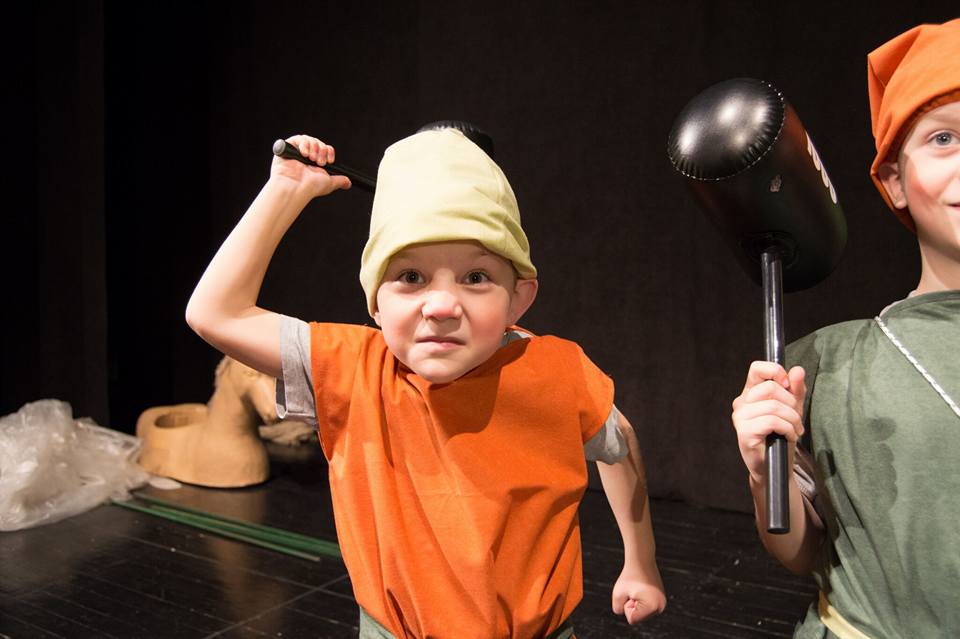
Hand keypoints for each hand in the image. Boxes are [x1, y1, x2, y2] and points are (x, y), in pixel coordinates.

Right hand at [270, 134, 351, 197]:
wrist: (296, 187)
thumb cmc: (310, 186)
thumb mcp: (329, 182)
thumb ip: (339, 180)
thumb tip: (348, 183)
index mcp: (315, 162)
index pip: (325, 148)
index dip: (328, 152)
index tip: (330, 161)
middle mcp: (306, 156)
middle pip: (318, 142)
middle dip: (321, 150)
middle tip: (320, 162)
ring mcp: (296, 152)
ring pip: (309, 139)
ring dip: (313, 147)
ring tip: (311, 159)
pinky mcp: (287, 148)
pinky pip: (297, 139)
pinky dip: (303, 144)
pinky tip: (304, 154)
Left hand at [611, 570, 665, 624]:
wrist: (641, 559)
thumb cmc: (629, 576)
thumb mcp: (617, 594)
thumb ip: (618, 609)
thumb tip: (630, 617)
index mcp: (653, 606)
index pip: (632, 619)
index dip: (626, 606)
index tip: (631, 592)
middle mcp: (661, 606)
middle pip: (638, 617)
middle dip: (632, 604)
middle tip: (634, 589)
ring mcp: (662, 602)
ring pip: (642, 612)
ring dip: (636, 602)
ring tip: (639, 588)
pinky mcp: (661, 598)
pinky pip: (645, 606)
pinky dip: (640, 599)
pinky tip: (643, 588)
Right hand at [731, 361, 805, 482]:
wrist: (775, 466)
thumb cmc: (781, 436)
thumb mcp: (792, 409)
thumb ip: (795, 390)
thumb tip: (798, 370)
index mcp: (750, 393)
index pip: (756, 369)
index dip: (775, 371)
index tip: (788, 385)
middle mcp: (741, 403)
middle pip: (771, 388)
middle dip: (791, 403)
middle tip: (796, 419)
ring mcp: (740, 417)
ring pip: (774, 406)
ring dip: (792, 419)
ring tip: (795, 429)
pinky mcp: (744, 432)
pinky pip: (772, 421)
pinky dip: (788, 428)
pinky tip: (789, 436)